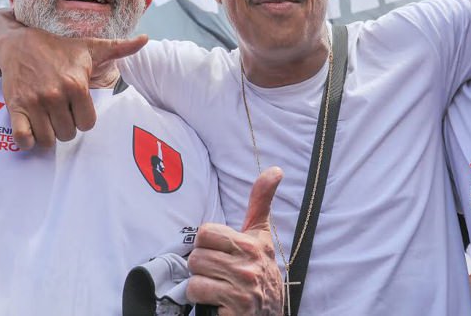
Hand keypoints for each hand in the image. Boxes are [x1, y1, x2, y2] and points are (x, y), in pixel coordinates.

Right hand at [0, 26, 147, 148]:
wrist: (20, 43)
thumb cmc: (60, 48)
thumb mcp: (91, 46)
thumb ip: (120, 47)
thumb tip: (146, 39)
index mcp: (76, 84)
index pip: (88, 124)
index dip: (83, 118)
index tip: (76, 107)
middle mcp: (55, 94)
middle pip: (68, 134)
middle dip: (66, 127)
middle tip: (61, 113)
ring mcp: (34, 102)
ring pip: (48, 140)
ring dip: (49, 135)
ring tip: (48, 120)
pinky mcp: (15, 107)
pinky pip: (23, 138)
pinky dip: (28, 140)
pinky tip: (32, 130)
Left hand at [187, 167, 283, 314]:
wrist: (270, 314)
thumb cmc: (261, 271)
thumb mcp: (262, 236)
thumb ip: (261, 201)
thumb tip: (275, 169)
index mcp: (253, 243)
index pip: (205, 232)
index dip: (206, 244)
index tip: (219, 252)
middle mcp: (250, 264)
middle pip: (196, 256)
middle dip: (201, 267)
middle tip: (217, 274)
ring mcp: (244, 288)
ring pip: (194, 276)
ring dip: (200, 285)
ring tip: (217, 287)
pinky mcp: (236, 308)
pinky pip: (198, 293)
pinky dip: (202, 300)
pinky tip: (217, 302)